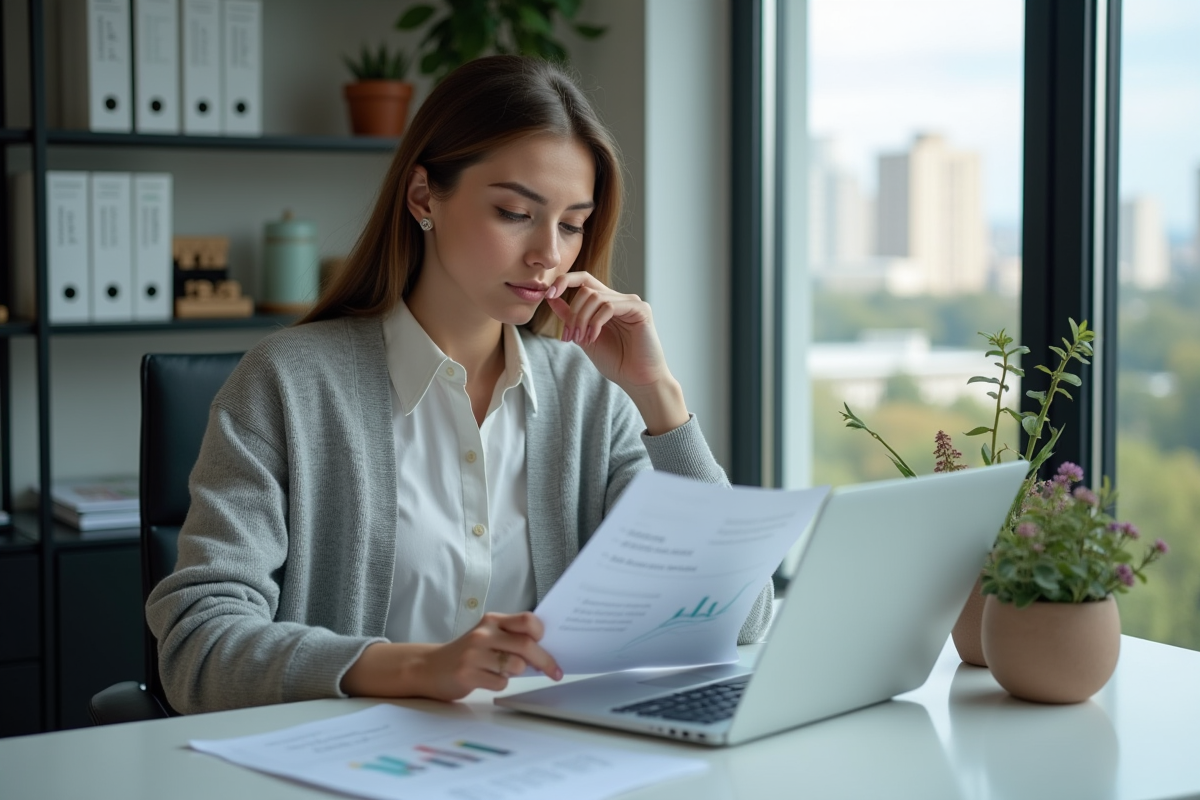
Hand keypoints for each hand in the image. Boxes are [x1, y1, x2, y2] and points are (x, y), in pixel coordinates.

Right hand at [413, 612, 561, 700]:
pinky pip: (500, 682)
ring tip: (503, 671)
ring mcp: (474, 654)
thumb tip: (546, 649)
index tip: (551, 645)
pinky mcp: (467, 674)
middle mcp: (483, 634)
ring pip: (516, 666)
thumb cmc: (466, 653)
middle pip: (526, 645)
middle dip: (545, 661)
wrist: (429, 668)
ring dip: (517, 673)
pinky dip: (500, 684)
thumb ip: (511, 637)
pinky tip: (487, 679)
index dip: (542, 633)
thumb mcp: (487, 637)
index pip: (527, 620)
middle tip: (555, 672)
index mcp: (492, 620)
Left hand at [545, 272, 689, 433]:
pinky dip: (596, 322)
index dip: (564, 281)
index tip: (548, 294)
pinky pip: (609, 306)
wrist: (638, 380)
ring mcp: (631, 302)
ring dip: (582, 320)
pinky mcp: (641, 309)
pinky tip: (593, 338)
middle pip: (586, 289)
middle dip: (573, 313)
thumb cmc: (616, 362)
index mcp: (606, 304)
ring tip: (581, 340)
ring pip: (595, 297)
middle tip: (569, 337)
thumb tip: (550, 298)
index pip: (584, 280)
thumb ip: (570, 317)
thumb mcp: (584, 337)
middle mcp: (619, 299)